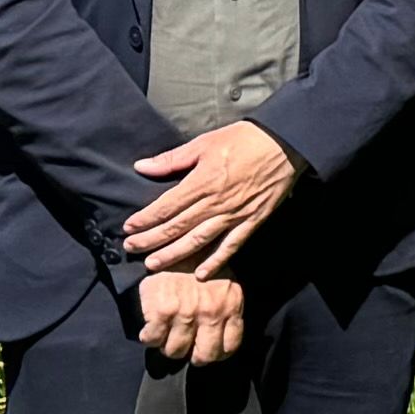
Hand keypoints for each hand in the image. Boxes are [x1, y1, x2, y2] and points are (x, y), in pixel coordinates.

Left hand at [120, 118, 299, 273]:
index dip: (145, 219)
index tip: (128, 228)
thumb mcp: (205, 142)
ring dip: (174, 254)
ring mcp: (234, 214)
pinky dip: (216, 260)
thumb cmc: (244, 139)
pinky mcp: (252, 220)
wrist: (286, 144)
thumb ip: (172, 159)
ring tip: (153, 265)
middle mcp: (215, 203)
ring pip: (198, 240)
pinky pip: (231, 245)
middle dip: (151, 240)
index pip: (165, 207)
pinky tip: (200, 274)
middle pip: (177, 227)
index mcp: (202, 182)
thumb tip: (141, 166)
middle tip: (131, 249)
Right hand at [135, 266, 242, 361]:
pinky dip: (148, 338)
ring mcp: (186, 313)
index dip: (217, 354)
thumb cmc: (200, 264)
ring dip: (168, 347)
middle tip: (185, 347)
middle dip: (193, 356)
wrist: (174, 241)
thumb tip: (222, 336)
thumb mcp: (225, 284)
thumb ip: (227, 309)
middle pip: (204, 356)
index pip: (229, 346)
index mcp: (230, 306)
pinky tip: (150, 329)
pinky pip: (152, 339)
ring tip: (166, 336)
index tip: (206, 349)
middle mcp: (211, 312)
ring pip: (175, 351)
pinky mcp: (162, 311)